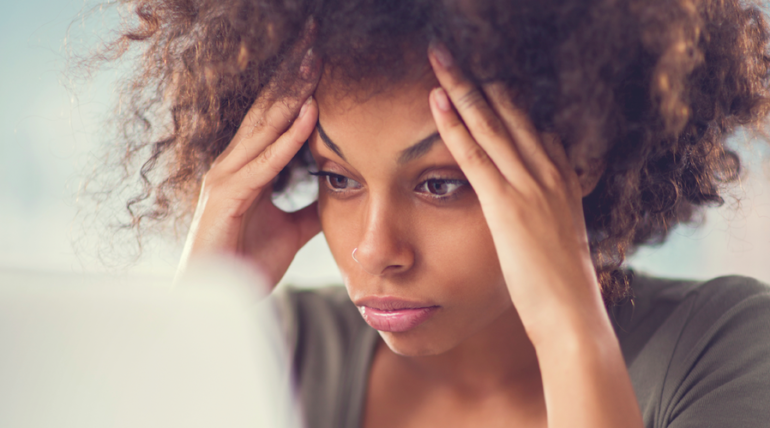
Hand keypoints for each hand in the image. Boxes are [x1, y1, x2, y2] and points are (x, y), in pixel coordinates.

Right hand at [178, 32, 322, 288]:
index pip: (274, 116)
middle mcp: (235, 163)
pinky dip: (289, 138)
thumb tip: (336, 195)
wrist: (218, 298)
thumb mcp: (292, 230)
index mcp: (248, 167)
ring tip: (315, 61)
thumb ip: (310, 208)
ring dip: (293, 93)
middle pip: (268, 109)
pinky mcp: (229, 197)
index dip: (296, 86)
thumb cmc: (248, 262)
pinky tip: (311, 114)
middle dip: (292, 74)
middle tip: (314, 38)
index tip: (319, 58)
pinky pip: (265, 162)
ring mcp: (228, 177)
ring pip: (266, 126)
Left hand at [427, 44, 608, 344]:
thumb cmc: (560, 285)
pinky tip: (436, 101)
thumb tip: (530, 207)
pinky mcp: (507, 206)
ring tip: (440, 57)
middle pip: (512, 111)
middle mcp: (550, 173)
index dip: (508, 95)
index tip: (486, 71)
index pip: (533, 123)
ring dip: (463, 87)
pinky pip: (475, 155)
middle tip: (456, 50)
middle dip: (482, 78)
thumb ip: (546, 212)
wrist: (572, 315)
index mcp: (563, 179)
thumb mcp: (557, 237)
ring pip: (492, 124)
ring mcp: (530, 187)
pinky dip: (454, 125)